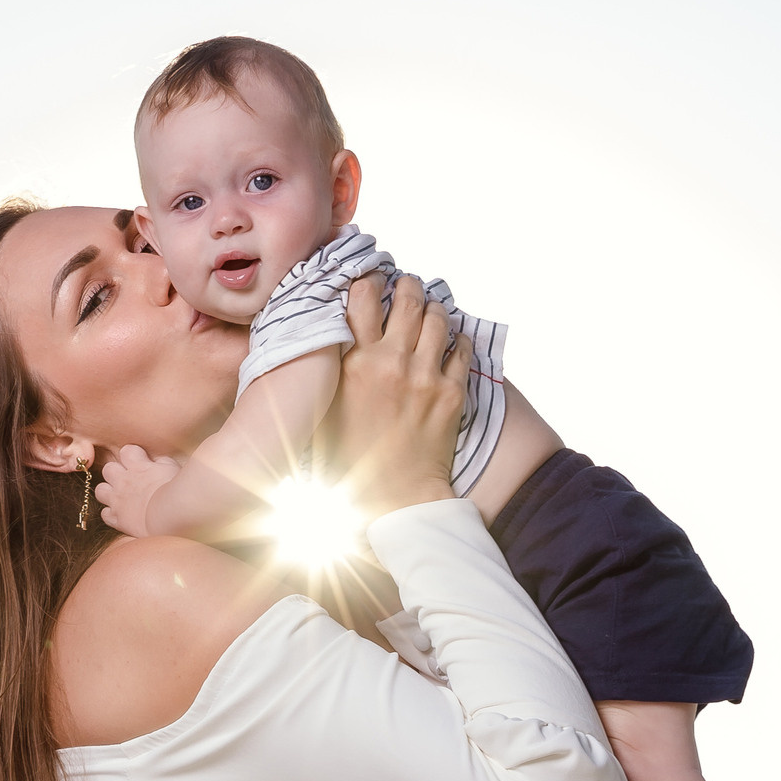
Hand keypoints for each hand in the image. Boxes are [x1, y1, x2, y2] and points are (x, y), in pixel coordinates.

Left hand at [95, 445, 180, 538]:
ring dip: (108, 492)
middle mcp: (124, 481)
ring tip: (120, 498)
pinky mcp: (118, 519)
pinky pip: (105, 514)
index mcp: (138, 466)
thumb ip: (162, 461)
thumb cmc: (176, 490)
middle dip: (115, 473)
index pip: (127, 451)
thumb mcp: (172, 468)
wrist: (169, 514)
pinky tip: (122, 516)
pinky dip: (111, 514)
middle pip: (108, 469)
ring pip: (100, 490)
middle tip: (128, 481)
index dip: (132, 455)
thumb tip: (157, 460)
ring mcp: (118, 500)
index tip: (140, 462)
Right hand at [321, 272, 463, 518]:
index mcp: (352, 364)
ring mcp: (425, 376)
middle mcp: (390, 361)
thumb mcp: (321, 414)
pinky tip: (453, 338)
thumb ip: (322, 377)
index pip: (361, 297)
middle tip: (408, 285)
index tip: (372, 280)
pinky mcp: (452, 393)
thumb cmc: (348, 465)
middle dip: (408, 286)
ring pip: (437, 318)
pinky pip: (462, 349)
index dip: (368, 281)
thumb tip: (318, 347)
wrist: (394, 501)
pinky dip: (458, 338)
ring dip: (434, 308)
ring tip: (431, 308)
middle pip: (406, 299)